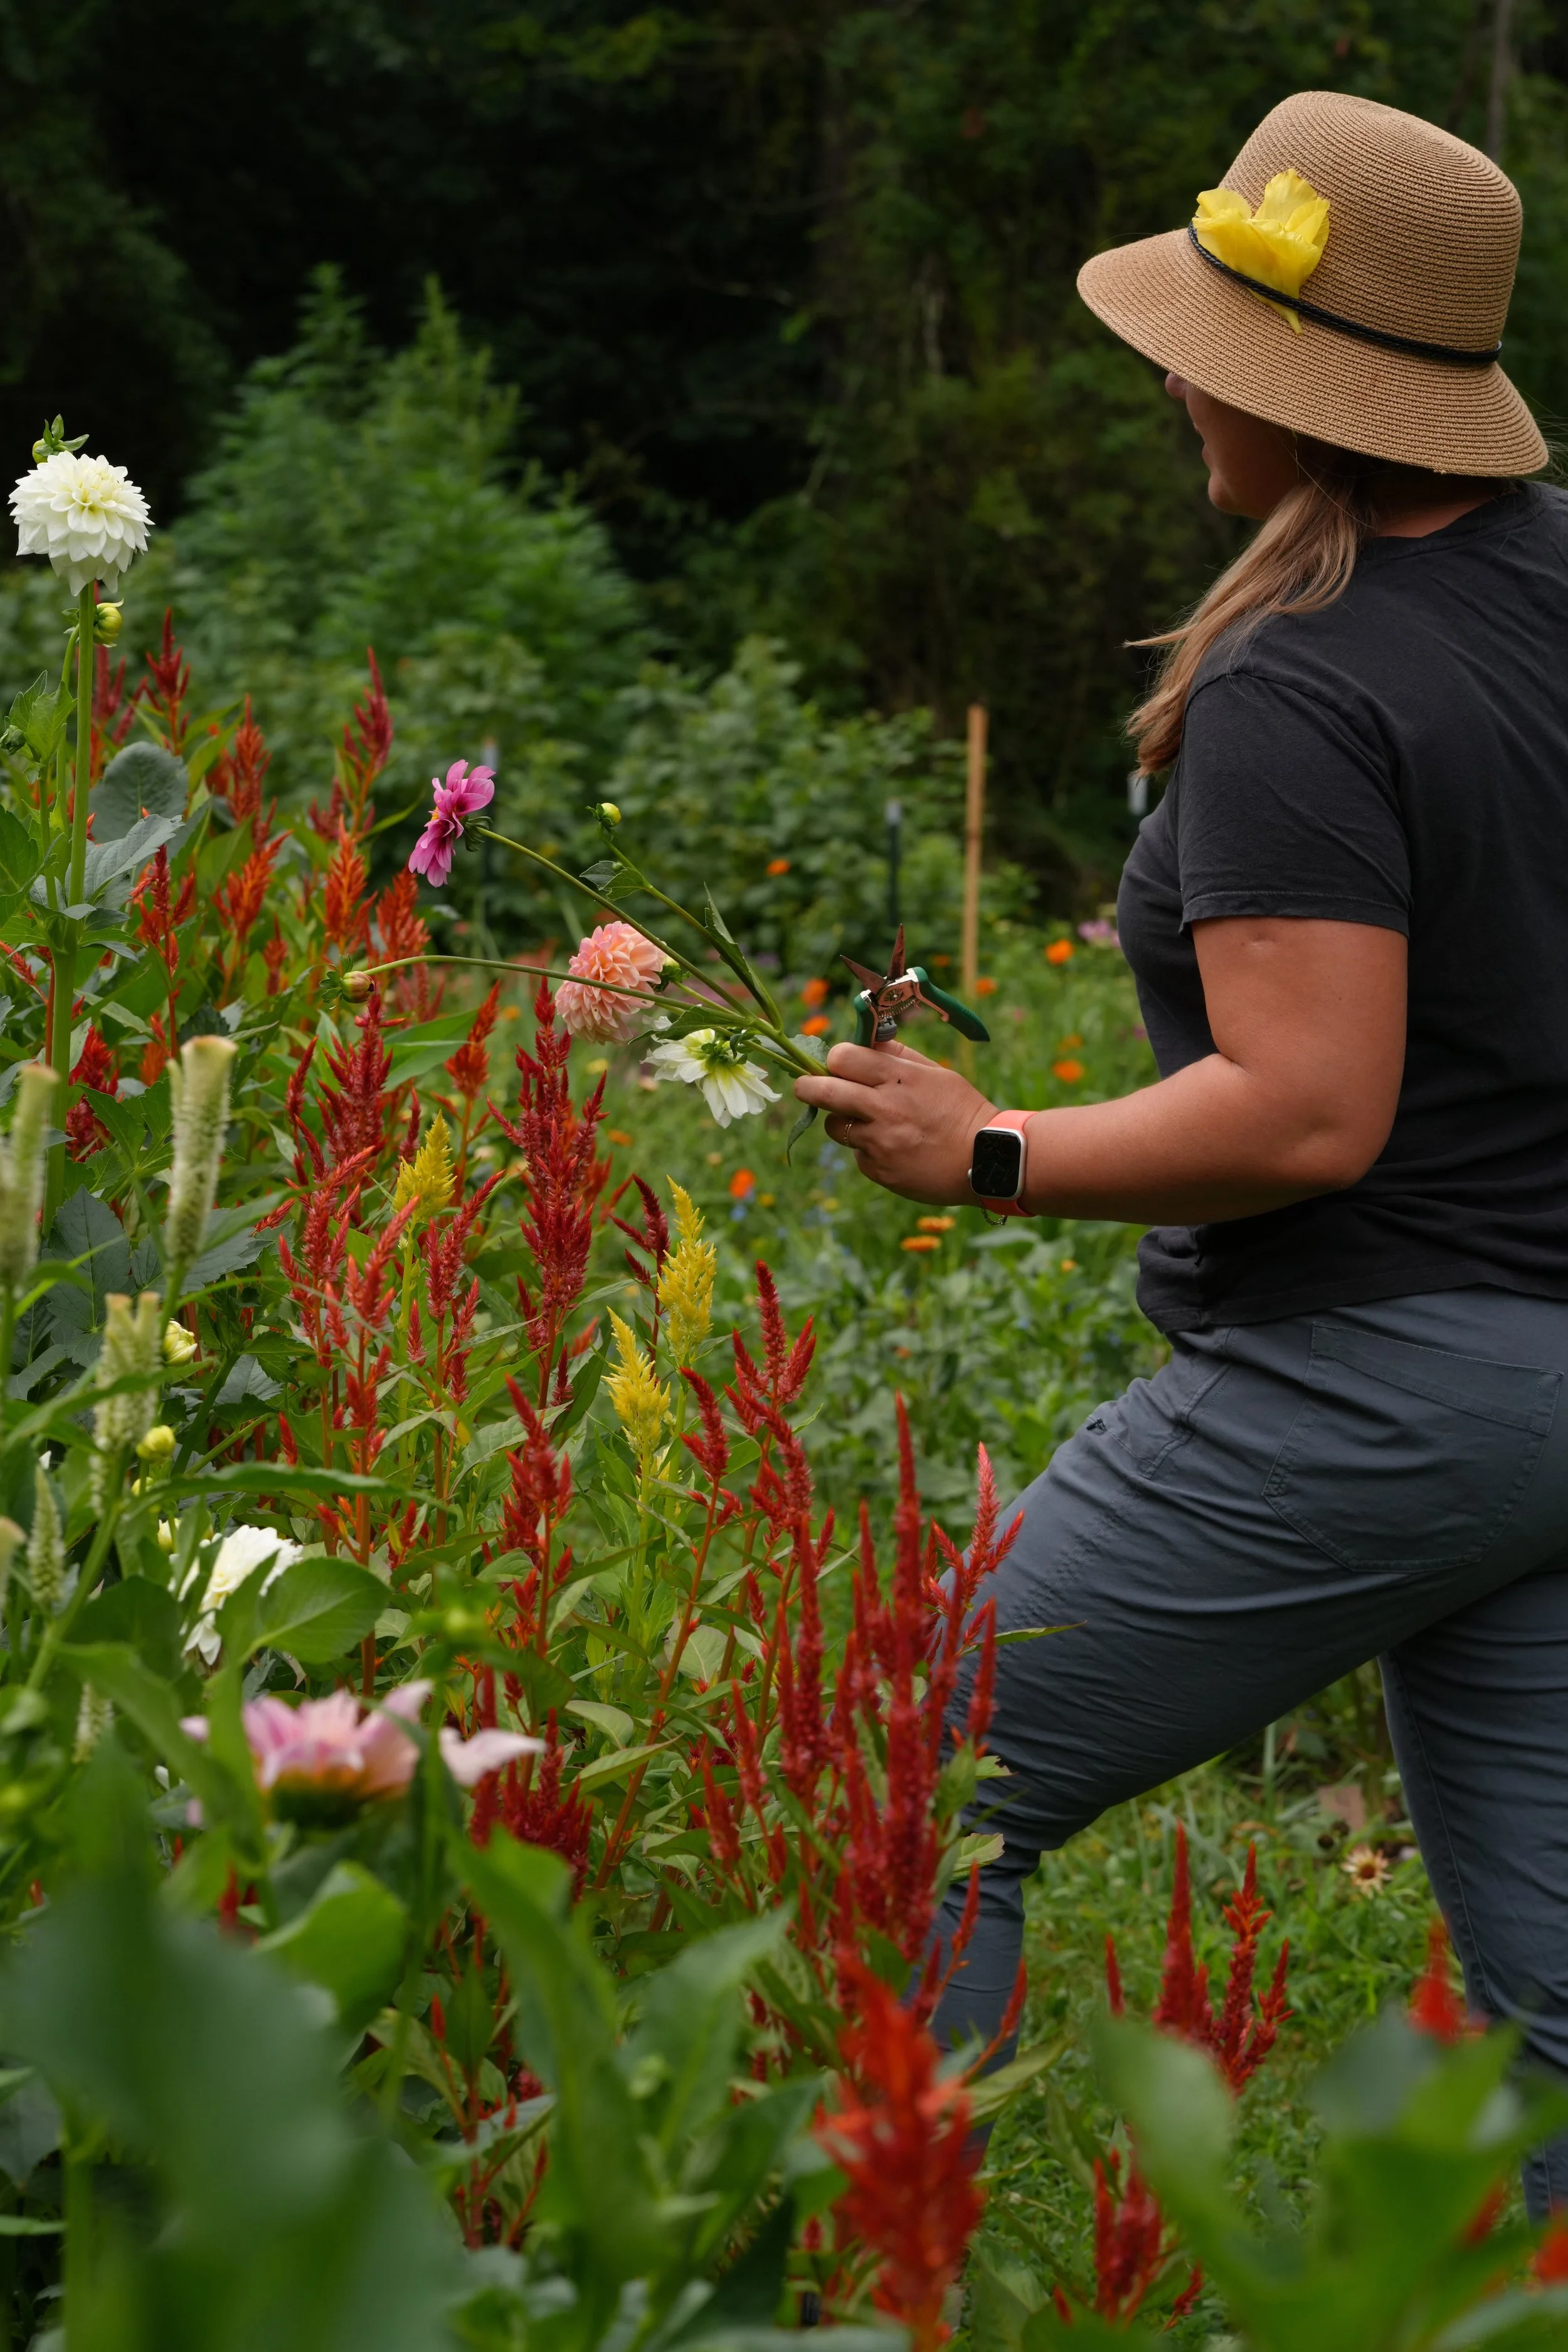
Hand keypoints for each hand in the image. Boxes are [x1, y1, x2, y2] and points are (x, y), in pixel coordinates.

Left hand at [792, 1036, 995, 1204]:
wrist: (987, 1159)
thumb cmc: (962, 1110)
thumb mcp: (935, 1073)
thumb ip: (898, 1056)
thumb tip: (866, 1041)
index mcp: (898, 1078)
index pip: (842, 1058)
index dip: (834, 1060)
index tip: (836, 1065)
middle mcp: (884, 1108)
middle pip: (823, 1091)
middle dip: (807, 1087)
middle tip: (804, 1087)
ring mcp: (879, 1142)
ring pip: (835, 1127)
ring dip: (842, 1122)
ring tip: (868, 1122)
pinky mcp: (879, 1170)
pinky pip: (858, 1156)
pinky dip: (869, 1151)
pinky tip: (895, 1149)